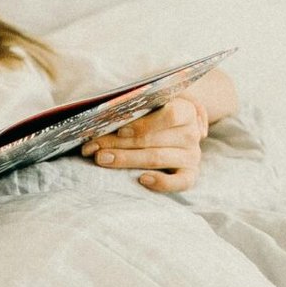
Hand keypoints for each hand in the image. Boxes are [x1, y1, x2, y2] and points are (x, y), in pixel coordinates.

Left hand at [81, 94, 207, 191]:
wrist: (177, 130)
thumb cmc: (156, 113)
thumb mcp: (151, 104)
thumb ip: (134, 107)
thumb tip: (102, 115)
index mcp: (185, 110)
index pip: (169, 115)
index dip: (144, 124)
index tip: (119, 129)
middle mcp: (191, 133)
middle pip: (153, 140)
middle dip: (118, 143)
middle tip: (93, 147)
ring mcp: (192, 155)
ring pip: (157, 158)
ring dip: (126, 159)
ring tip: (102, 158)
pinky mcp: (190, 174)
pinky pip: (180, 182)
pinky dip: (162, 183)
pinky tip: (142, 179)